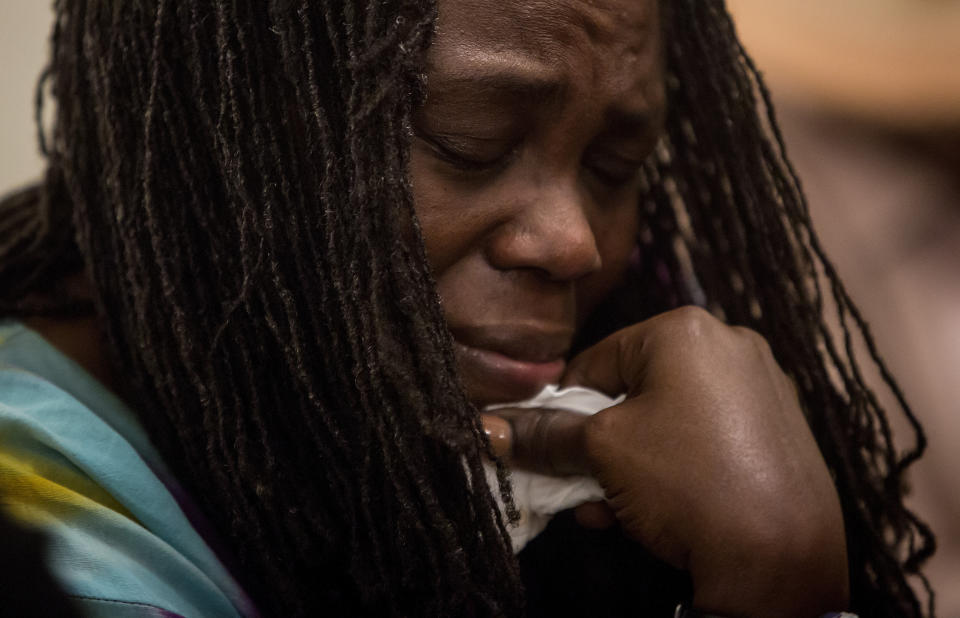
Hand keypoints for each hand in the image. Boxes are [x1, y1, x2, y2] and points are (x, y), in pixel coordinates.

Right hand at [484, 306, 848, 616]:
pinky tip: (651, 512)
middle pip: (633, 391)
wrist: (780, 556)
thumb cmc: (688, 482)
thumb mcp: (602, 451)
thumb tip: (491, 427)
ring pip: (668, 420)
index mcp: (686, 330)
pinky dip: (673, 467)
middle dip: (599, 445)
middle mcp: (730, 345)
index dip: (564, 408)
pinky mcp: (780, 430)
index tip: (550, 447)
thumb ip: (545, 432)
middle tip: (582, 485)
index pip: (596, 361)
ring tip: (611, 509)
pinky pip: (706, 438)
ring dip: (629, 464)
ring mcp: (763, 388)